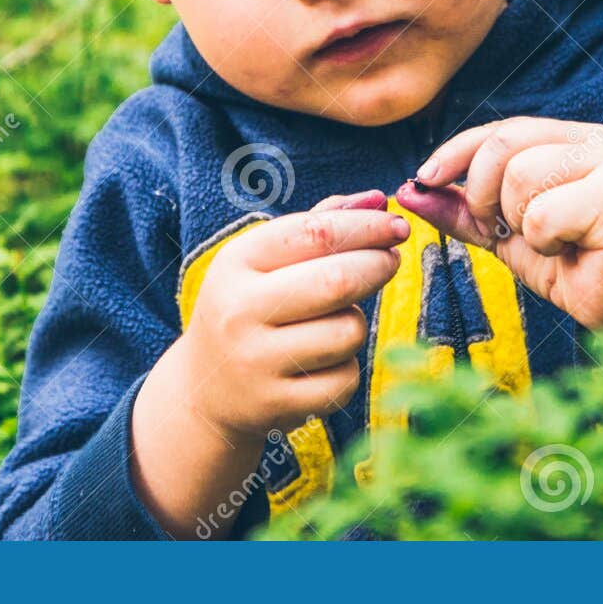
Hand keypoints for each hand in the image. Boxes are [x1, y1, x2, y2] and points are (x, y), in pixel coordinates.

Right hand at [174, 190, 406, 440]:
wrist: (205, 389)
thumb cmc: (250, 308)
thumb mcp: (264, 261)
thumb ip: (319, 224)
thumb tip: (377, 199)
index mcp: (236, 262)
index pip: (314, 233)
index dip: (365, 227)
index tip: (397, 227)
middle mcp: (239, 310)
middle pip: (337, 281)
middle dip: (378, 266)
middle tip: (391, 260)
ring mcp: (255, 361)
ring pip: (348, 331)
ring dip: (357, 322)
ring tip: (335, 321)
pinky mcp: (275, 404)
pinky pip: (345, 379)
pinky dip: (348, 367)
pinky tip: (324, 362)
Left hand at [396, 119, 602, 328]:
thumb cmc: (569, 263)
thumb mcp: (502, 231)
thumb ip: (461, 209)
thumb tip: (407, 190)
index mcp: (568, 137)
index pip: (498, 130)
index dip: (455, 152)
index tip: (423, 177)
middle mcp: (592, 140)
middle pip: (502, 146)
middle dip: (484, 195)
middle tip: (504, 229)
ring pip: (519, 179)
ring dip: (519, 224)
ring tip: (550, 240)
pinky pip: (543, 214)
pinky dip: (544, 242)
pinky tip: (571, 251)